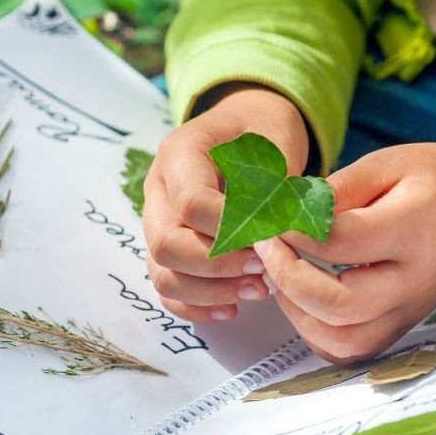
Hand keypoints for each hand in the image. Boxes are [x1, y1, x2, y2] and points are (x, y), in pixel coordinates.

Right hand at [143, 84, 309, 320]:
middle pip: (166, 244)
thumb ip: (274, 183)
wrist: (248, 126)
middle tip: (262, 270)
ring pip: (163, 274)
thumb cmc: (263, 131)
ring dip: (210, 292)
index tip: (269, 241)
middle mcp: (158, 190)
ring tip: (257, 290)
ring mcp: (157, 222)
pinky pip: (167, 289)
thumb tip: (278, 234)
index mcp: (179, 153)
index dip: (230, 231)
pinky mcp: (167, 250)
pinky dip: (197, 306)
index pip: (191, 204)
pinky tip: (233, 308)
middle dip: (217, 267)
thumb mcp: (276, 140)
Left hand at [255, 143, 435, 364]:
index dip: (295, 232)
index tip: (275, 218)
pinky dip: (315, 332)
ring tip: (283, 276)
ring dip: (297, 312)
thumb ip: (338, 188)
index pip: (342, 243)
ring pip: (341, 340)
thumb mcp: (387, 164)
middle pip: (340, 305)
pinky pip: (348, 351)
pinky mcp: (398, 330)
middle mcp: (413, 283)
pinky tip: (303, 300)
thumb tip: (289, 212)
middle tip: (268, 249)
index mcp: (413, 231)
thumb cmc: (431, 183)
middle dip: (288, 278)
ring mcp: (407, 314)